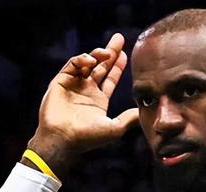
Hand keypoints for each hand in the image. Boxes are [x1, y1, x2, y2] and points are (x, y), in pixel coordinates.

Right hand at [29, 33, 138, 169]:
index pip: (110, 78)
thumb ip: (129, 118)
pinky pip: (72, 65)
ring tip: (106, 52)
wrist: (64, 139)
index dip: (118, 66)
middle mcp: (86, 91)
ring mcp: (73, 85)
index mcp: (99, 100)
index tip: (126, 54)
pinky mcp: (60, 82)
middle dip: (109, 52)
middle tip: (119, 38)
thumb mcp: (115, 128)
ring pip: (86, 63)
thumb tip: (144, 111)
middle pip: (100, 66)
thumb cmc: (88, 138)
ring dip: (97, 55)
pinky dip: (81, 59)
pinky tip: (91, 60)